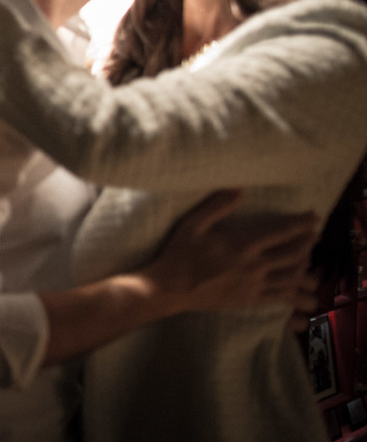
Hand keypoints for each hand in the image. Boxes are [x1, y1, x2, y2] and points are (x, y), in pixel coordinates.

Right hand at [141, 189, 319, 315]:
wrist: (171, 287)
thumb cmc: (180, 253)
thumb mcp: (193, 223)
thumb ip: (217, 205)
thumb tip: (238, 188)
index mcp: (243, 244)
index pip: (282, 232)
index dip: (302, 223)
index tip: (314, 216)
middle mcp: (254, 265)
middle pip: (294, 254)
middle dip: (309, 243)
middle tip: (316, 234)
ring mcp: (254, 285)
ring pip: (293, 277)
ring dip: (306, 267)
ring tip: (311, 260)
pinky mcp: (250, 300)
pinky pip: (281, 296)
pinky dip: (295, 290)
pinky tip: (299, 286)